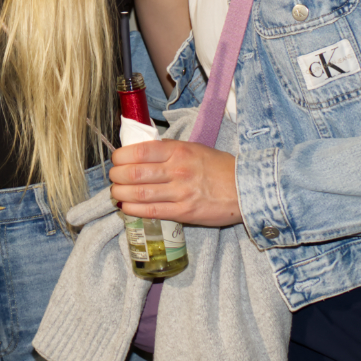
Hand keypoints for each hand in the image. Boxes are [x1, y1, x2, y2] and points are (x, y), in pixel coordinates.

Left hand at [108, 139, 243, 226]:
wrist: (246, 188)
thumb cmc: (219, 167)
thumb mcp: (193, 149)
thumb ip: (168, 151)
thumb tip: (140, 153)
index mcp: (178, 150)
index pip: (139, 151)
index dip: (121, 157)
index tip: (116, 160)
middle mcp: (177, 170)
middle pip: (134, 173)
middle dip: (117, 176)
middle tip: (114, 178)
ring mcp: (180, 192)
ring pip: (139, 193)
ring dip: (121, 194)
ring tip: (116, 194)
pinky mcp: (184, 212)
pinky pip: (152, 211)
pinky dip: (134, 210)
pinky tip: (126, 208)